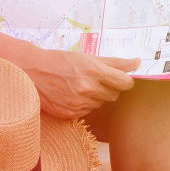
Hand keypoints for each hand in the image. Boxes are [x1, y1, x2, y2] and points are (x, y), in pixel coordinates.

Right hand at [18, 47, 139, 118]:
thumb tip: (137, 62)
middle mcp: (87, 88)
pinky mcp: (70, 114)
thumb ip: (115, 62)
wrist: (32, 72)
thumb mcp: (88, 57)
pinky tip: (72, 95)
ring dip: (96, 96)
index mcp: (94, 71)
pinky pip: (88, 111)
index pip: (125, 82)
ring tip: (81, 86)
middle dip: (109, 87)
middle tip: (96, 79)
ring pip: (101, 103)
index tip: (121, 78)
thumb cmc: (61, 61)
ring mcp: (78, 103)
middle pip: (114, 94)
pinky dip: (84, 104)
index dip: (125, 80)